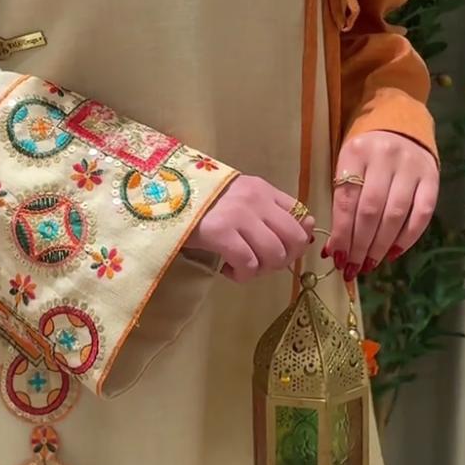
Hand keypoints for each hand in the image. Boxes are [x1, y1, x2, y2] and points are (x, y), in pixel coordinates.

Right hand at [186, 175, 314, 282]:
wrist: (160, 195)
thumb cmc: (200, 202)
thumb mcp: (238, 197)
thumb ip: (267, 210)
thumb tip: (304, 231)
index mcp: (262, 189)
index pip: (302, 216)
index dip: (298, 241)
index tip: (281, 251)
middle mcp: (256, 199)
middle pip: (295, 239)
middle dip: (284, 260)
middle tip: (262, 264)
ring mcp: (239, 215)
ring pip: (275, 255)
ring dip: (262, 270)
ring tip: (243, 268)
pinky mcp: (221, 232)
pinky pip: (249, 264)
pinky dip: (242, 275)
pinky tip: (227, 269)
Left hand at [325, 131, 438, 280]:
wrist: (401, 126)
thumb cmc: (367, 155)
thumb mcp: (348, 168)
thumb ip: (342, 204)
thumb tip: (334, 250)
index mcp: (356, 152)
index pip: (346, 200)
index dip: (341, 233)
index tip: (336, 257)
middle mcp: (385, 157)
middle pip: (370, 211)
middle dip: (359, 245)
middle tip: (352, 268)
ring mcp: (411, 166)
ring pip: (395, 215)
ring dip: (380, 246)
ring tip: (369, 264)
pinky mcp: (432, 177)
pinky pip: (422, 214)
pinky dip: (408, 237)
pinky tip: (394, 253)